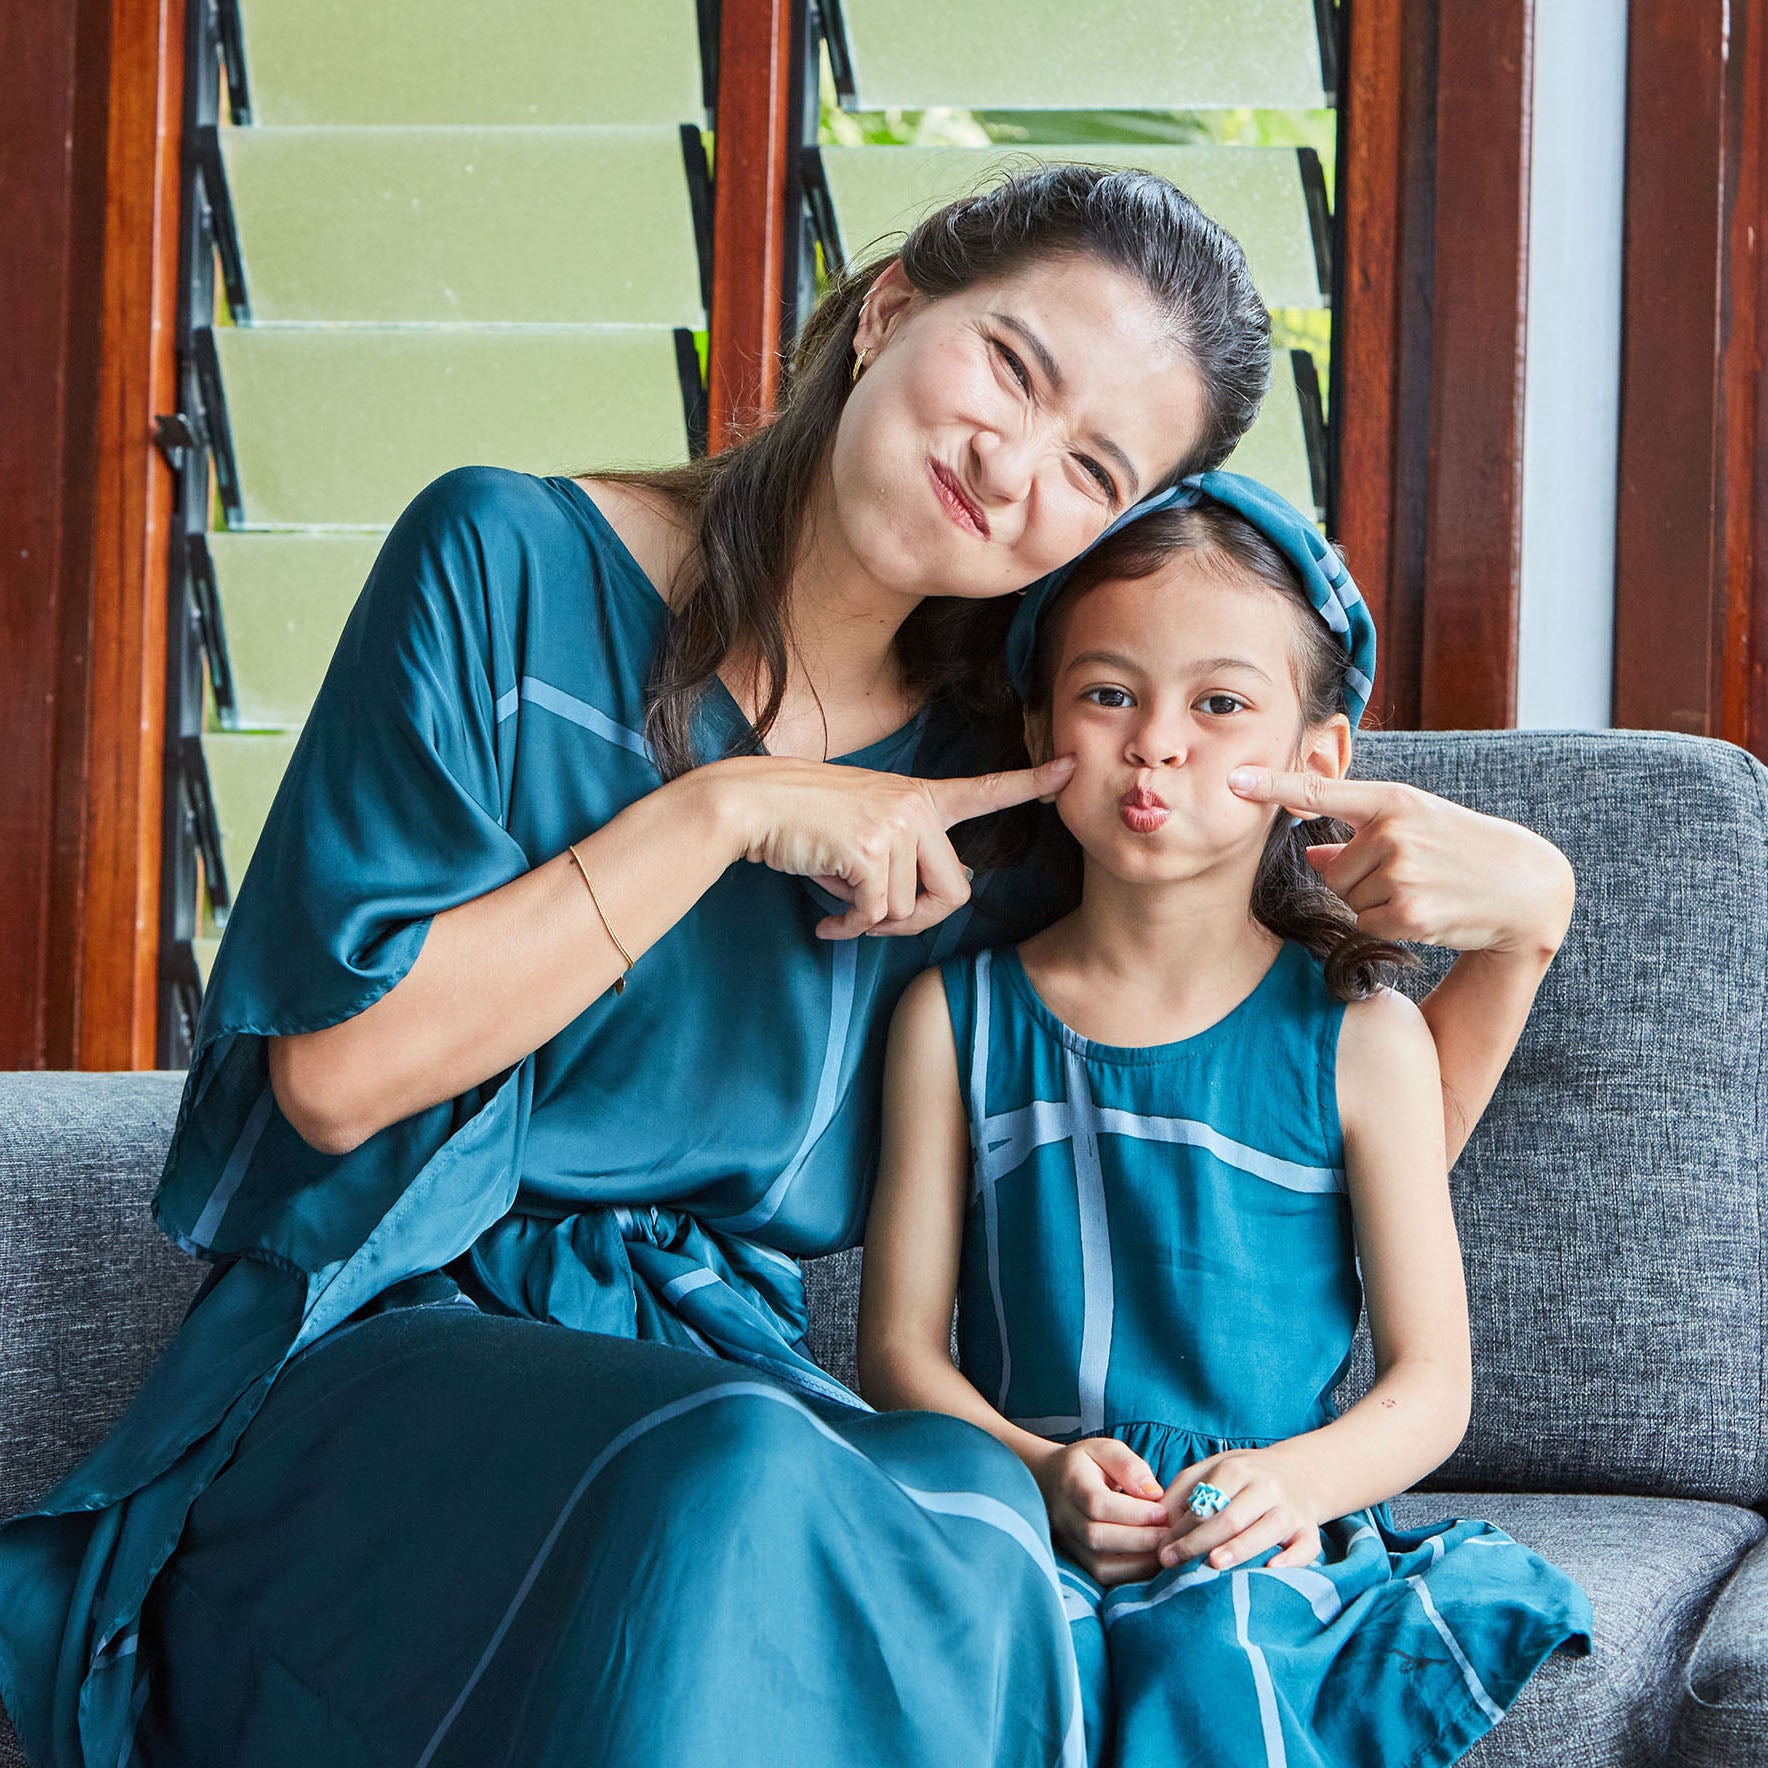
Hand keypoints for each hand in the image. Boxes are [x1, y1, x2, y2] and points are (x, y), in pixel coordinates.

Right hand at [709, 752, 1075, 938]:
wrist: (750, 804)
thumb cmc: (802, 823)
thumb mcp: (863, 829)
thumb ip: (901, 857)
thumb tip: (908, 911)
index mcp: (919, 796)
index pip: (983, 790)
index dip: (1029, 782)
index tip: (1071, 769)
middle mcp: (915, 806)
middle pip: (956, 892)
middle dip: (918, 922)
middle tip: (876, 925)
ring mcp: (896, 825)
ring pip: (908, 910)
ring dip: (870, 922)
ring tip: (837, 903)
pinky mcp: (871, 850)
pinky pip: (875, 916)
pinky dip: (849, 929)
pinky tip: (825, 921)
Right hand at [1030, 1437, 1170, 1586]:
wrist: (1050, 1480)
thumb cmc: (1087, 1463)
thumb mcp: (1106, 1450)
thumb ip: (1129, 1466)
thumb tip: (1153, 1493)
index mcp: (1071, 1483)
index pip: (1098, 1504)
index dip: (1133, 1513)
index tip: (1162, 1512)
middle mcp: (1064, 1516)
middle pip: (1097, 1537)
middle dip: (1140, 1540)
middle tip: (1170, 1534)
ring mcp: (1068, 1541)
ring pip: (1100, 1564)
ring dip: (1138, 1562)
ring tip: (1165, 1549)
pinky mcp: (1077, 1559)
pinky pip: (1103, 1576)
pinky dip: (1130, 1574)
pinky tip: (1151, 1560)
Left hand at [1158, 1448, 1321, 1572]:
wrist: (1300, 1473)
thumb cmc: (1246, 1476)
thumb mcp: (1213, 1468)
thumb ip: (1184, 1489)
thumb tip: (1157, 1519)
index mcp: (1237, 1470)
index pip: (1205, 1502)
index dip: (1180, 1528)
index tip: (1160, 1549)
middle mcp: (1265, 1488)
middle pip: (1230, 1518)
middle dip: (1198, 1542)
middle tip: (1172, 1563)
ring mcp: (1290, 1511)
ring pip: (1265, 1531)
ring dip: (1238, 1549)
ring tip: (1212, 1565)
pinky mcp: (1310, 1532)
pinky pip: (1305, 1548)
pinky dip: (1290, 1560)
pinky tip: (1270, 1570)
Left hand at [1226, 769, 1574, 957]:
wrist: (1523, 885)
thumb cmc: (1458, 850)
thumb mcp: (1412, 827)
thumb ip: (1357, 836)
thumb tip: (1311, 856)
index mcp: (1390, 800)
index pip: (1320, 791)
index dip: (1272, 786)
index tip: (1234, 781)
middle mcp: (1393, 831)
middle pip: (1332, 871)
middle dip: (1359, 880)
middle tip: (1411, 873)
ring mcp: (1402, 871)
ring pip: (1348, 900)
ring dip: (1375, 904)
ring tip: (1421, 889)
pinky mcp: (1409, 912)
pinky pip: (1364, 925)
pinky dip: (1386, 926)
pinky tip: (1423, 913)